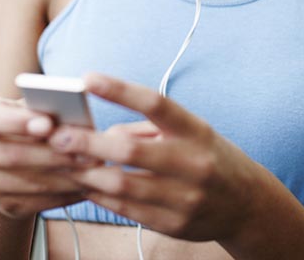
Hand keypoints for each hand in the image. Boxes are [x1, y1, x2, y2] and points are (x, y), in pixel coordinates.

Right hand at [0, 95, 99, 218]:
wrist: (15, 157)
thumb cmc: (33, 120)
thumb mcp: (35, 105)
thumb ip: (47, 105)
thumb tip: (73, 110)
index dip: (19, 122)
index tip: (48, 124)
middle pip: (12, 155)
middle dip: (53, 154)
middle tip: (87, 151)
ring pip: (28, 181)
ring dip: (65, 176)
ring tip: (94, 167)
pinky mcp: (4, 203)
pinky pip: (38, 201)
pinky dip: (66, 193)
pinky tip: (88, 184)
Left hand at [48, 73, 261, 241]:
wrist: (246, 205)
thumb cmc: (209, 157)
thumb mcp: (191, 132)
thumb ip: (148, 129)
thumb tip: (104, 133)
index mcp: (197, 131)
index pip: (156, 104)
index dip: (120, 90)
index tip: (88, 78)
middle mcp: (193, 163)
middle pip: (132, 150)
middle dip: (90, 143)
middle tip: (57, 135)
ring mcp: (185, 197)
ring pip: (123, 185)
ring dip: (87, 173)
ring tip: (62, 161)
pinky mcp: (174, 224)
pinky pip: (127, 209)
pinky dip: (101, 196)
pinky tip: (84, 185)